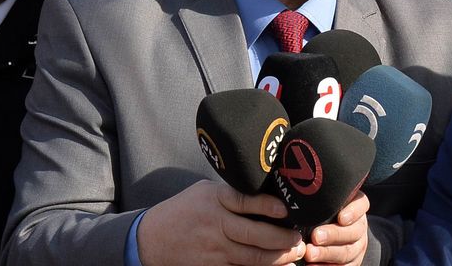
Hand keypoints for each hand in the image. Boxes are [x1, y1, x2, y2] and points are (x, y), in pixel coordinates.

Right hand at [137, 180, 304, 265]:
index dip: (267, 206)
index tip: (286, 209)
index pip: (244, 201)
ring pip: (252, 258)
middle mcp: (214, 225)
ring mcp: (213, 250)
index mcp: (214, 200)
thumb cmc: (184, 211)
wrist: (151, 239)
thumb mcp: (204, 192)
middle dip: (282, 239)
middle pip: (253, 235)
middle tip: (300, 239)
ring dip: (278, 258)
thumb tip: (269, 193)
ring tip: (296, 254)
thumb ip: (232, 194)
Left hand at [302, 191, 368, 263]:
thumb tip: (301, 189)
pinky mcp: (353, 263)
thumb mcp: (327, 202)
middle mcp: (360, 227)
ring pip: (347, 252)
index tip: (341, 217)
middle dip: (333, 235)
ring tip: (310, 254)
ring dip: (327, 254)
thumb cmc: (324, 212)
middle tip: (315, 236)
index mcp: (356, 207)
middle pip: (353, 231)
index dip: (353, 212)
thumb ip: (320, 197)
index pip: (360, 205)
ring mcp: (358, 247)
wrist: (338, 235)